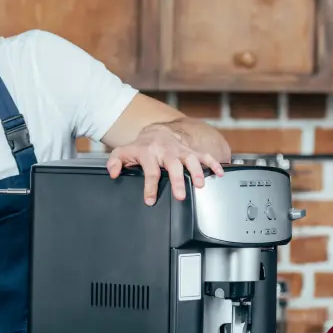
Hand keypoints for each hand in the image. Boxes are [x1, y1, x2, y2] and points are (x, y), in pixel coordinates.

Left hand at [106, 123, 224, 204]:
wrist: (156, 132)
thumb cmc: (140, 147)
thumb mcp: (123, 152)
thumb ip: (115, 162)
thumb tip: (113, 173)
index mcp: (149, 152)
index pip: (150, 171)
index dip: (150, 187)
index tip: (150, 200)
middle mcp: (166, 151)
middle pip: (173, 165)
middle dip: (178, 180)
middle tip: (181, 195)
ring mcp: (180, 150)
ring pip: (191, 159)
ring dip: (197, 171)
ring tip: (200, 185)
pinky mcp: (191, 150)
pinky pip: (204, 155)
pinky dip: (213, 163)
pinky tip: (219, 174)